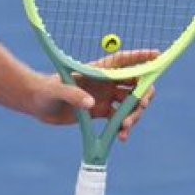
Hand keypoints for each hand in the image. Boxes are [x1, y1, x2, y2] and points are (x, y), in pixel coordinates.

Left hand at [32, 49, 159, 141]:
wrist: (36, 104)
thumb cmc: (44, 90)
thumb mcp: (56, 90)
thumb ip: (73, 94)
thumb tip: (91, 104)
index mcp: (97, 71)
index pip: (124, 61)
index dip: (141, 58)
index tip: (158, 56)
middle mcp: (105, 83)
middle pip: (135, 83)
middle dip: (143, 94)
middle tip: (140, 107)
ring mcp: (104, 97)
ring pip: (130, 103)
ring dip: (134, 115)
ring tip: (124, 129)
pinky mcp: (100, 112)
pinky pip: (120, 120)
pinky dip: (124, 128)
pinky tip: (121, 138)